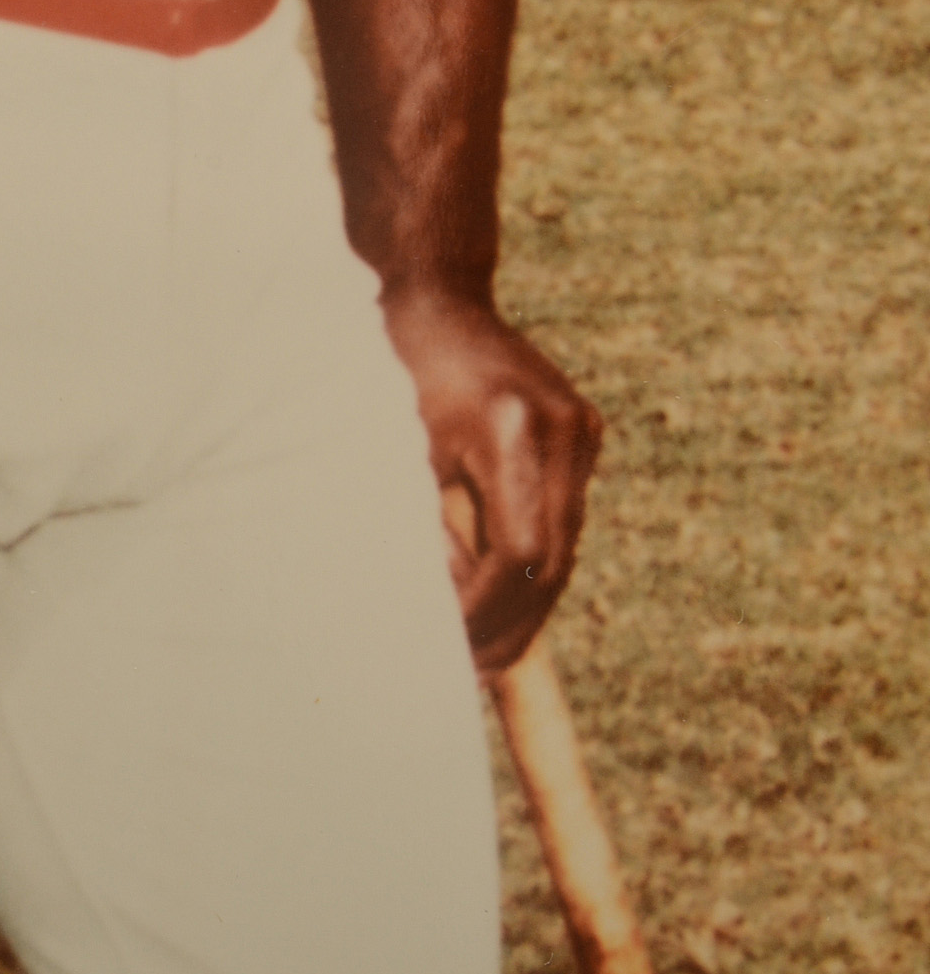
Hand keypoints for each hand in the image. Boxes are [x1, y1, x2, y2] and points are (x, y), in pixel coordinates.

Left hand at [384, 291, 602, 672]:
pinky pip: (561, 516)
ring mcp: (581, 429)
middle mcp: (562, 429)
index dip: (486, 611)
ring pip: (564, 545)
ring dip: (527, 604)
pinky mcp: (584, 431)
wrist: (433, 296)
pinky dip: (533, 562)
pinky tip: (501, 603)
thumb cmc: (389, 371)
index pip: (517, 553)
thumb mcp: (393, 450)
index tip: (451, 651)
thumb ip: (423, 529)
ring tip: (486, 656)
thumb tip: (449, 607)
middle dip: (513, 625)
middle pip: (553, 558)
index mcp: (510, 429)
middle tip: (474, 677)